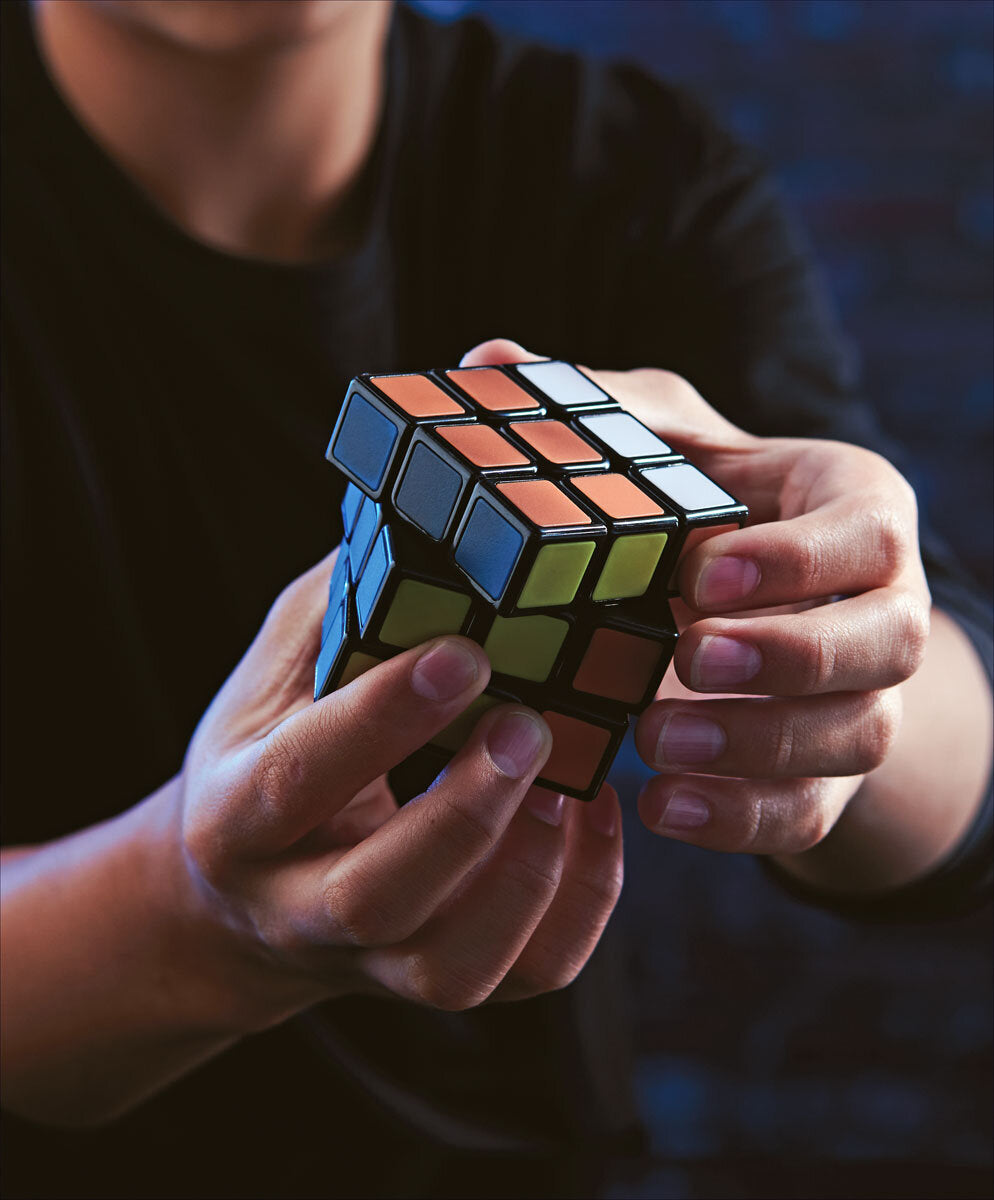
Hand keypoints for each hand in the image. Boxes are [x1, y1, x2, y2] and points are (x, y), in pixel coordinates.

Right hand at [179, 549, 622, 1024]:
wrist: (241, 893)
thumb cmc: (270, 747)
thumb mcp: (281, 665)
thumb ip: (350, 604)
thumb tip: (442, 514)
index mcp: (238, 814)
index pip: (299, 778)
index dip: (382, 719)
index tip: (464, 651)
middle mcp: (294, 904)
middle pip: (377, 896)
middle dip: (465, 814)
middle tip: (529, 726)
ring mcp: (369, 963)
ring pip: (453, 966)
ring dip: (530, 875)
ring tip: (575, 784)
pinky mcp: (432, 983)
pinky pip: (523, 976)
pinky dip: (580, 904)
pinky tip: (596, 817)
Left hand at [460, 339, 929, 859]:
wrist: (753, 611)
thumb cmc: (706, 510)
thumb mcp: (664, 449)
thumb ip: (597, 409)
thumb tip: (484, 360)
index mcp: (857, 514)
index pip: (865, 534)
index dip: (795, 560)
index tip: (702, 571)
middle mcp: (883, 609)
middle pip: (890, 642)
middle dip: (794, 656)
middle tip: (689, 658)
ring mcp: (864, 698)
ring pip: (856, 736)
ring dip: (761, 748)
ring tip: (657, 742)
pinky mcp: (827, 773)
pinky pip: (811, 811)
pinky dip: (743, 818)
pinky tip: (664, 808)